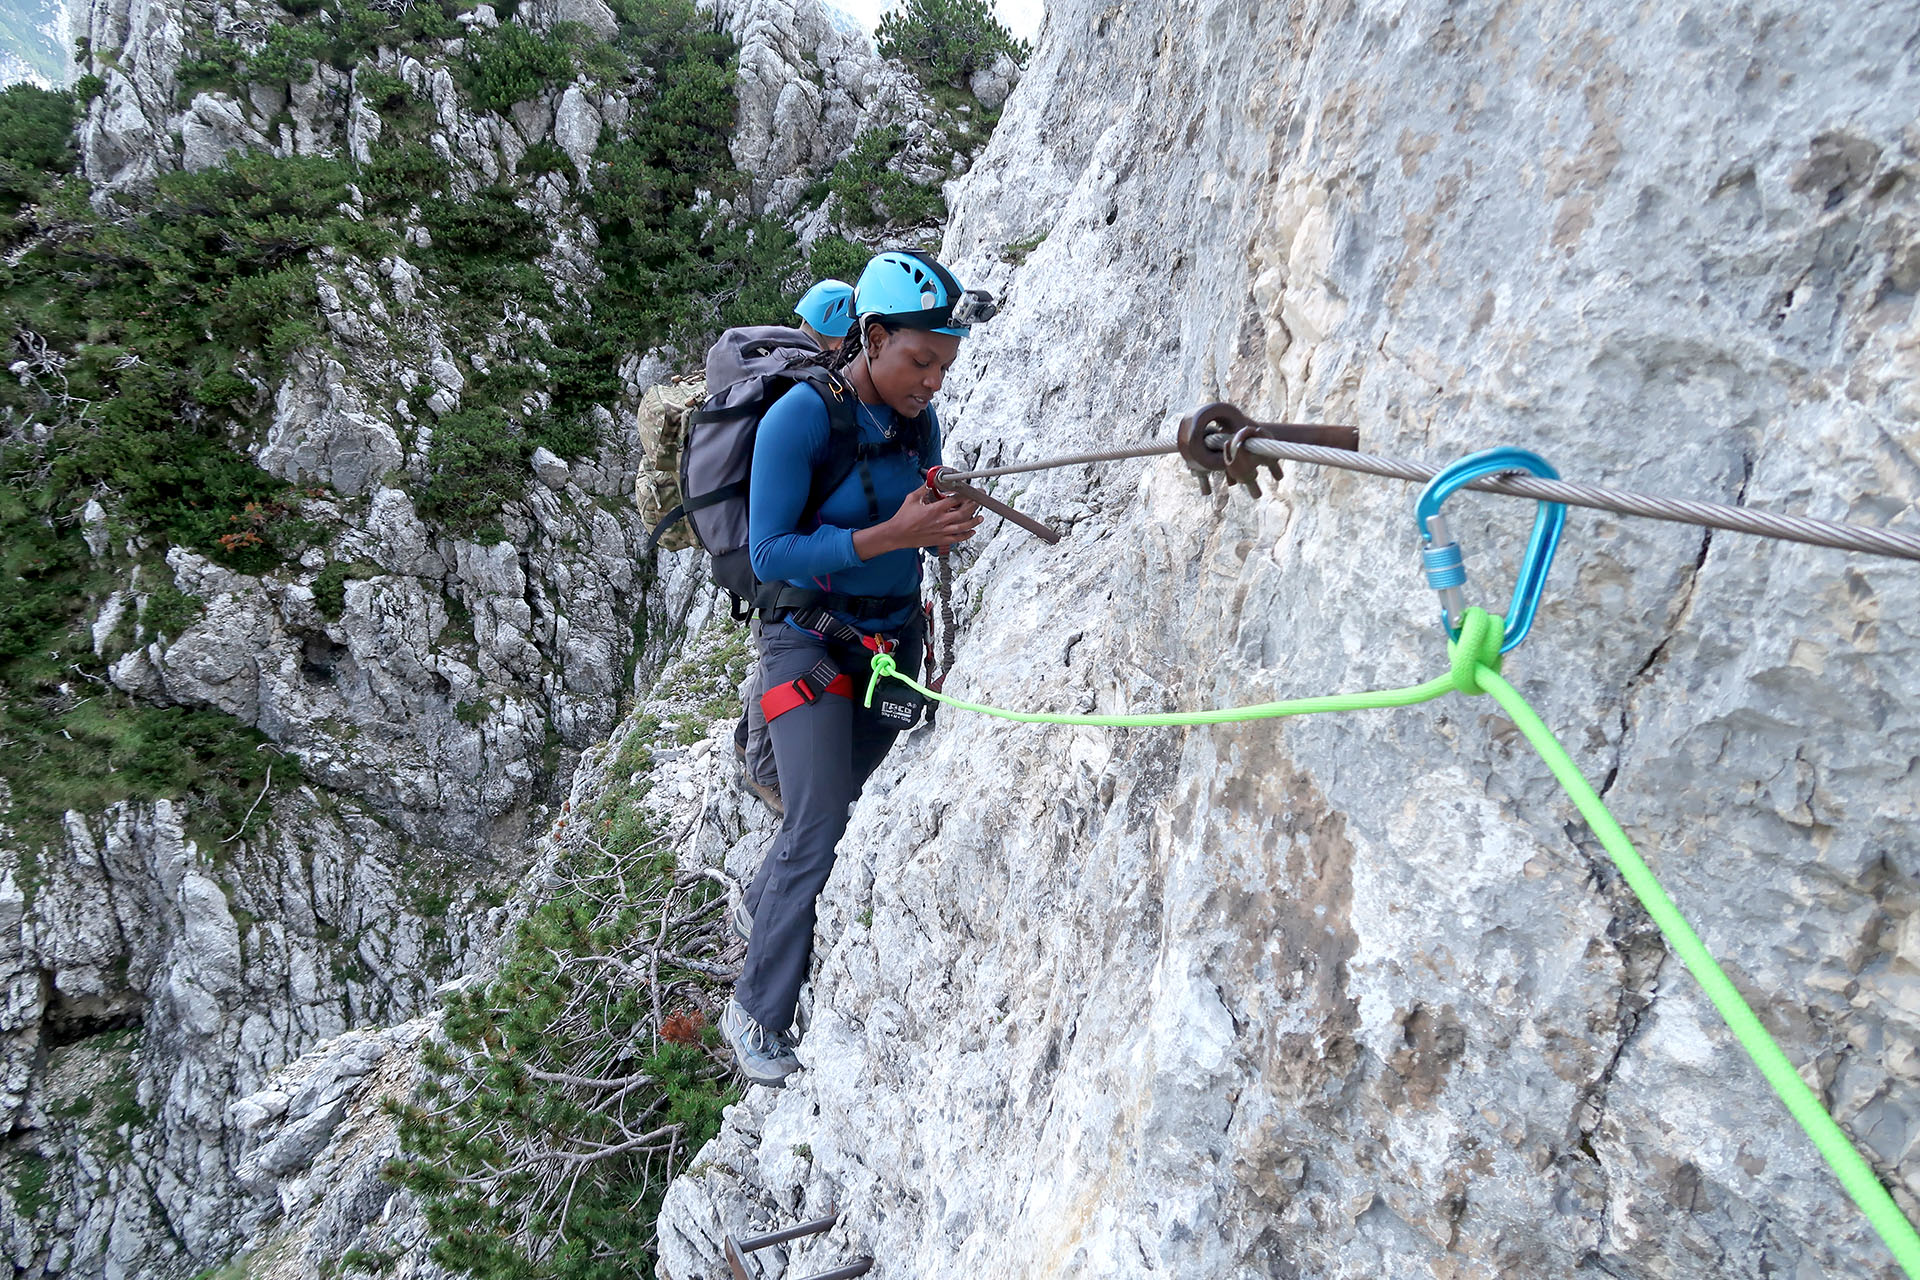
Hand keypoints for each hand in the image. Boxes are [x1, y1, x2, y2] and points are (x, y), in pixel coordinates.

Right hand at [853, 488, 981, 558]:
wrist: (897, 534)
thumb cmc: (903, 518)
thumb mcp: (912, 499)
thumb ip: (923, 489)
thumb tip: (930, 482)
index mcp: (935, 509)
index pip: (955, 499)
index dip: (965, 494)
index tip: (969, 491)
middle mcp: (941, 521)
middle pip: (964, 512)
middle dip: (974, 505)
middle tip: (978, 501)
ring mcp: (942, 531)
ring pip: (963, 526)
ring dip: (974, 521)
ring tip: (980, 517)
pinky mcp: (940, 540)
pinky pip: (957, 538)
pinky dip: (966, 535)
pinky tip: (971, 531)